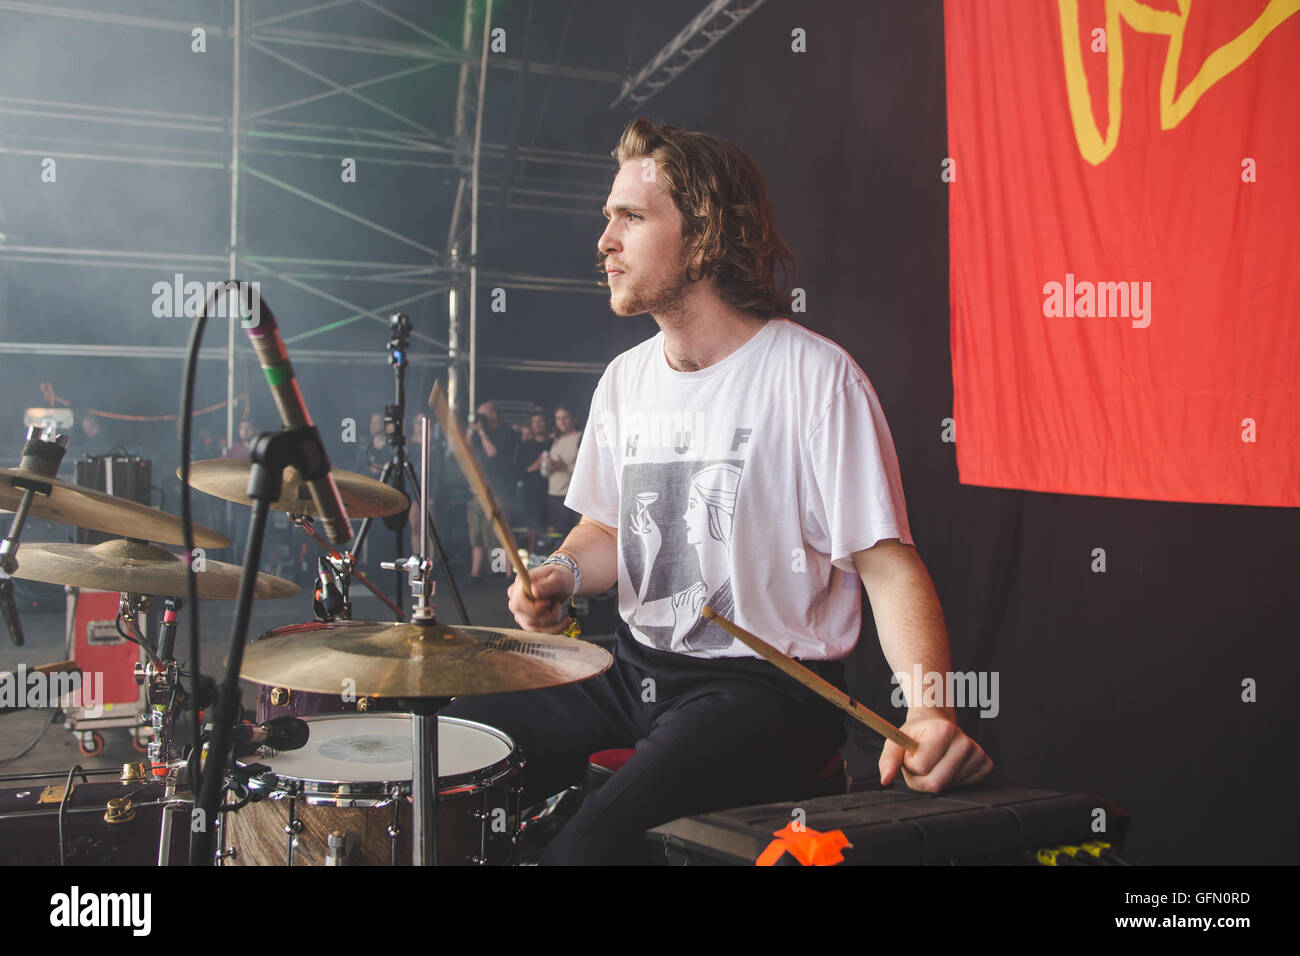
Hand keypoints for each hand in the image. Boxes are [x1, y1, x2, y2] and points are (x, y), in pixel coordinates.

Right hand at [506, 564, 574, 632]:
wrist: (561, 584)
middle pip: (527, 619)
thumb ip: (547, 585)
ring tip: (558, 606)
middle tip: (556, 604)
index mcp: (519, 587)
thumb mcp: (557, 578)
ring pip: (534, 627)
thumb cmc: (558, 577)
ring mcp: (521, 614)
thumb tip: (534, 591)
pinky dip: (556, 627)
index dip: (534, 607)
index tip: (548, 602)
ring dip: (552, 620)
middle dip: (547, 616)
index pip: (518, 604)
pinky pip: (541, 631)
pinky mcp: (529, 622)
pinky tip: (566, 619)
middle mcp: (516, 602)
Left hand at [878, 715, 992, 792]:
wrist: (938, 725)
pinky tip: (949, 766)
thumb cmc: (916, 734)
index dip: (909, 765)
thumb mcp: (897, 740)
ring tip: (935, 762)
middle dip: (921, 779)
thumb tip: (885, 780)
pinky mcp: (986, 766)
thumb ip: (889, 759)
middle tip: (920, 764)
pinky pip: (963, 788)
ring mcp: (979, 754)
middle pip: (936, 783)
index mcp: (944, 729)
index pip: (920, 767)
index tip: (911, 753)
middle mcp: (966, 741)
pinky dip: (951, 782)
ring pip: (948, 787)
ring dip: (935, 779)